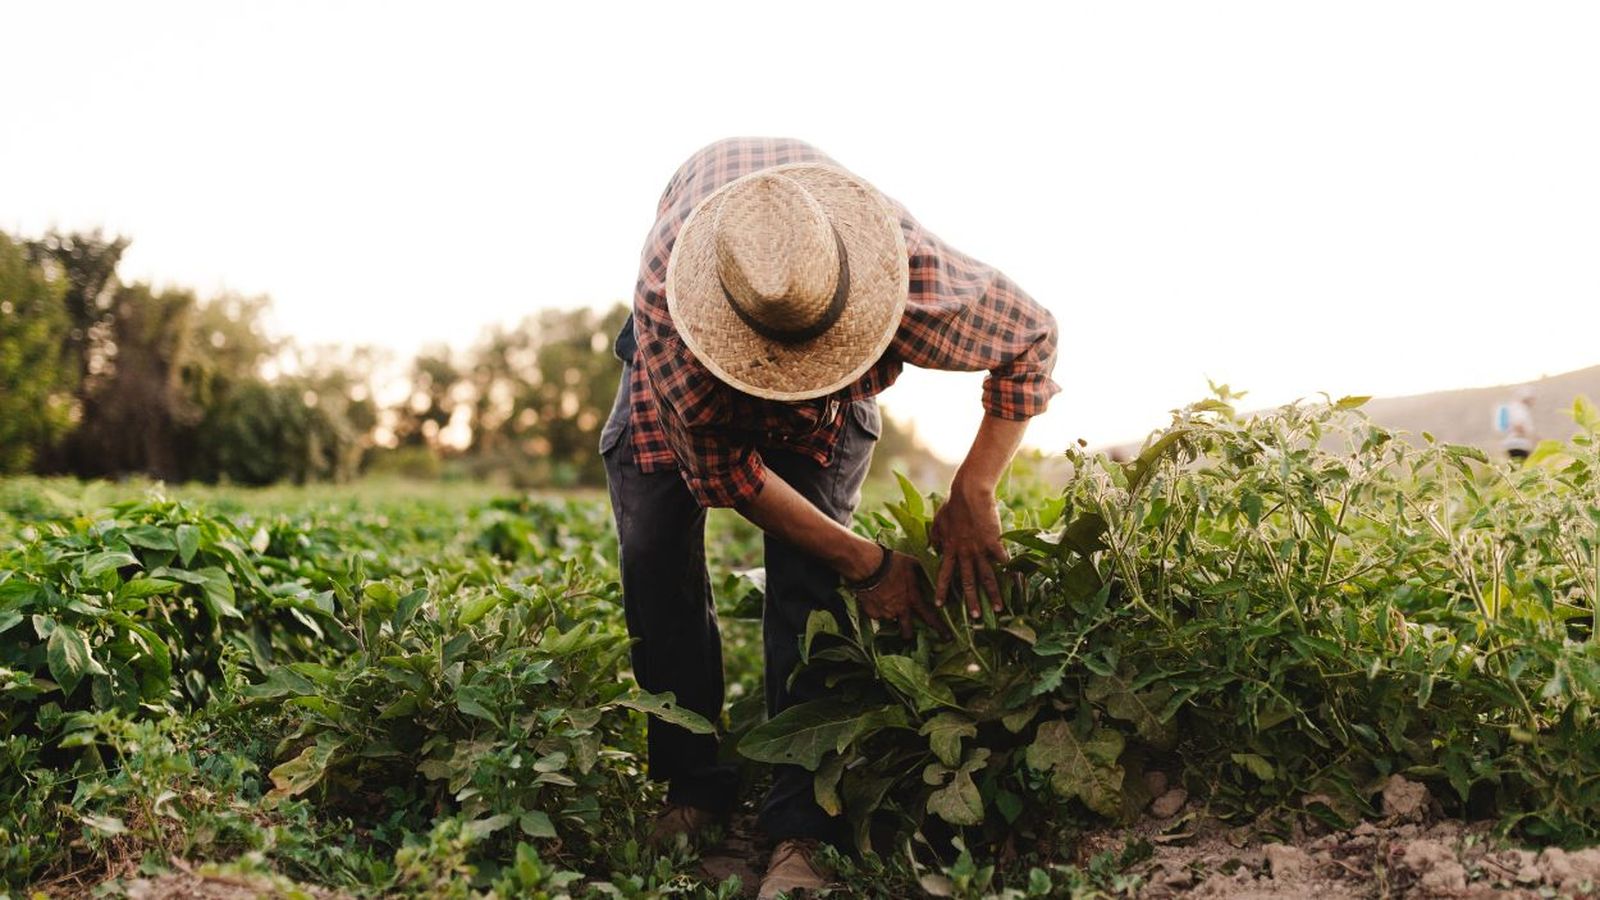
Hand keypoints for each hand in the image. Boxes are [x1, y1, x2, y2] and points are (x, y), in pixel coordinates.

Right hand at [854, 551, 943, 639]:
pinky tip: (875, 598)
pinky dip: (877, 609)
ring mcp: (885, 613)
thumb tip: (929, 570)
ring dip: (890, 615)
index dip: (940, 629)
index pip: (930, 618)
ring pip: (890, 620)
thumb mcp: (911, 563)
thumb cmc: (892, 563)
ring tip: (885, 602)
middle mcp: (900, 610)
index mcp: (913, 599)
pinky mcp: (871, 613)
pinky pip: (876, 614)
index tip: (948, 638)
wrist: (868, 566)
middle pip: (907, 631)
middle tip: (908, 632)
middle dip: (908, 633)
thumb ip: (920, 572)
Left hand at [930, 481, 1008, 617]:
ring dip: (992, 594)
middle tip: (975, 617)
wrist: (969, 493)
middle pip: (967, 581)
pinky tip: (1017, 582)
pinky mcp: (993, 541)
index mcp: (950, 549)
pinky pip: (1002, 559)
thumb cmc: (953, 505)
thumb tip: (932, 547)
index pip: (944, 574)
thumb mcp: (938, 522)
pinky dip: (1009, 570)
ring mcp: (979, 548)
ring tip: (999, 608)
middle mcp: (964, 553)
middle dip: (971, 600)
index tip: (940, 605)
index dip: (942, 590)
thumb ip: (935, 537)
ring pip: (986, 576)